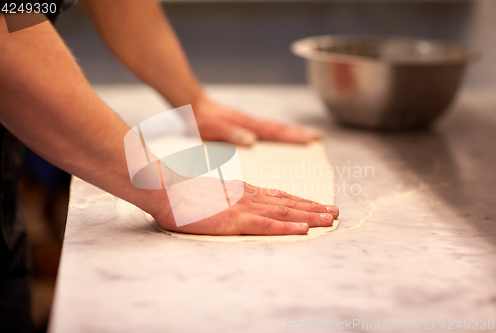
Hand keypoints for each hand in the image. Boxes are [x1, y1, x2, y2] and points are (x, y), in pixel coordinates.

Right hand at [152, 181, 338, 234]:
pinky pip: (267, 225)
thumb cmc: (183, 194)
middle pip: (287, 203)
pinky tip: (303, 230)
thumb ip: (227, 197)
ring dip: (309, 216)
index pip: (278, 197)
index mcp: (243, 191)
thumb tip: (234, 203)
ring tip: (330, 219)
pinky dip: (287, 228)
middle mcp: (249, 197)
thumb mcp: (211, 193)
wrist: (166, 189)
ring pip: (284, 213)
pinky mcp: (235, 219)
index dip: (300, 202)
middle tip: (334, 212)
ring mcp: (243, 207)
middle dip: (313, 208)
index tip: (317, 205)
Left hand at [193, 97, 321, 145]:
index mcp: (247, 125)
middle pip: (280, 128)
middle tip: (318, 137)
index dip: (293, 136)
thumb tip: (252, 140)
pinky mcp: (244, 125)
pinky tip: (281, 137)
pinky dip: (278, 132)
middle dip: (299, 133)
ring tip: (308, 136)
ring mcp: (249, 123)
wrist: (192, 105)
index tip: (311, 138)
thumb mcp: (212, 129)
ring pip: (275, 128)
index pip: (275, 131)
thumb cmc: (201, 119)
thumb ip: (230, 133)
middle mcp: (251, 123)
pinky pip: (266, 130)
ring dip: (291, 132)